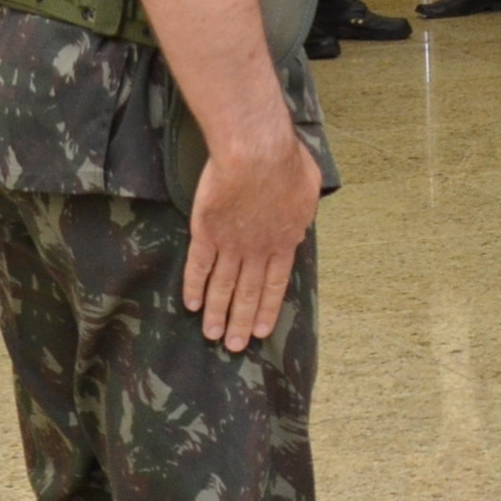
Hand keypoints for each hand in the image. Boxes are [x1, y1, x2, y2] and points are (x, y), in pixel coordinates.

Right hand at [181, 125, 321, 351]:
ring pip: (222, 286)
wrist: (257, 153)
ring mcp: (231, 244)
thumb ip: (303, 209)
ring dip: (217, 312)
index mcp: (284, 241)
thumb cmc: (287, 163)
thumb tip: (301, 214)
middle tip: (233, 346)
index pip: (275, 284)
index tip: (259, 331)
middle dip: (240, 321)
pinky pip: (198, 266)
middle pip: (248, 293)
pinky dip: (194, 286)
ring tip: (211, 334)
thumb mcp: (309, 188)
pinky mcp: (206, 232)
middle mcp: (258, 250)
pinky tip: (191, 303)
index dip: (266, 309)